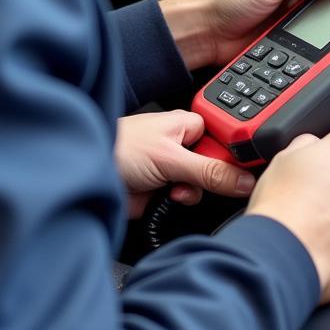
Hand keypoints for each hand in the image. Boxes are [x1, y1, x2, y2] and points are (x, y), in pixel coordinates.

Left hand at [114, 110, 255, 218]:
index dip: (234, 155)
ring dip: (191, 192)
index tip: (243, 170)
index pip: (225, 139)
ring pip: (203, 187)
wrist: (85, 176)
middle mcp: (183, 146)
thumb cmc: (117, 148)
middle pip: (217, 166)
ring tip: (173, 188)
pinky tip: (165, 199)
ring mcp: (173, 170)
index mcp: (188, 126)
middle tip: (197, 178)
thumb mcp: (170, 158)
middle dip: (209, 178)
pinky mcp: (163, 192)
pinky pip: (186, 201)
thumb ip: (209, 171)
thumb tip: (244, 179)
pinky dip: (178, 203)